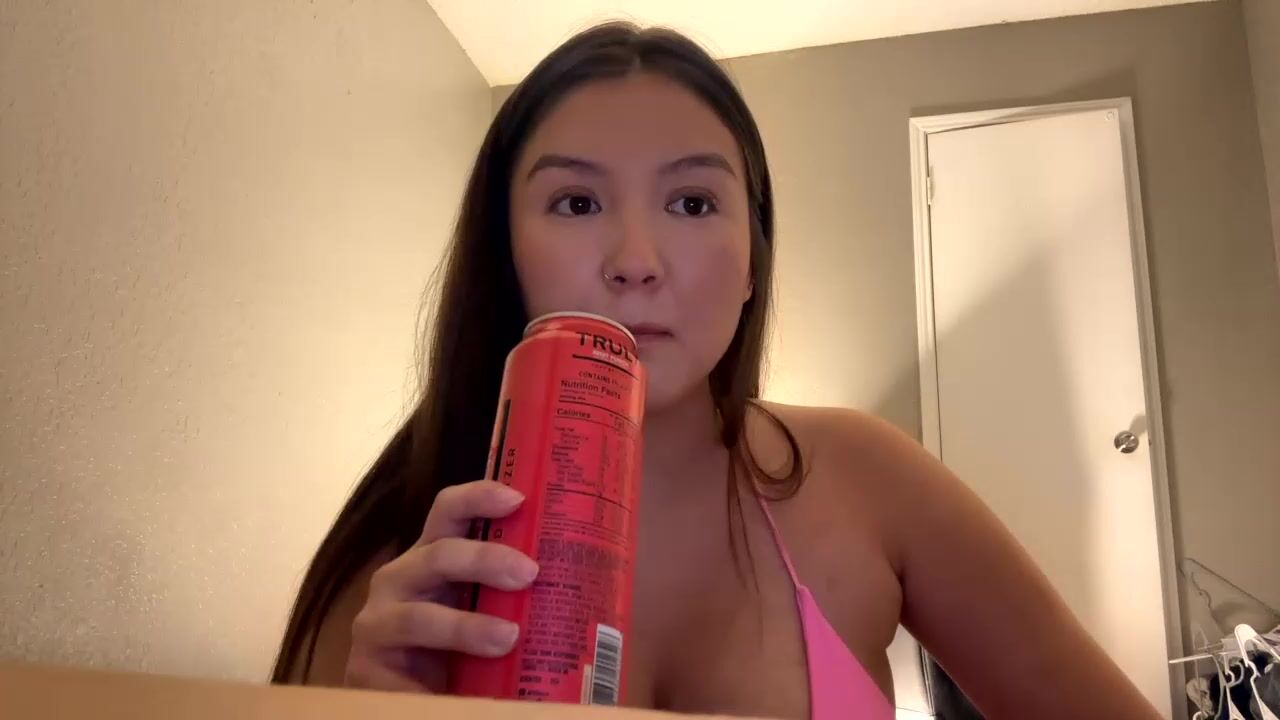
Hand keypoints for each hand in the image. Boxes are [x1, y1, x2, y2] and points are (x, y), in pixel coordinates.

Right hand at [343, 480, 537, 691]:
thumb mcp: (487, 613)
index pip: (448, 512)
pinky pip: (403, 676)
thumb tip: (595, 589)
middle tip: (529, 573)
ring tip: (509, 638)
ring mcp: (377, 621)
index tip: (518, 498)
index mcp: (431, 556)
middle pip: (439, 554)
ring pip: (419, 616)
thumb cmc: (456, 649)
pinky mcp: (366, 667)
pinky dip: (435, 685)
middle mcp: (400, 578)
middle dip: (485, 559)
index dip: (479, 497)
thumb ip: (517, 596)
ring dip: (466, 627)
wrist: (409, 701)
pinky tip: (461, 694)